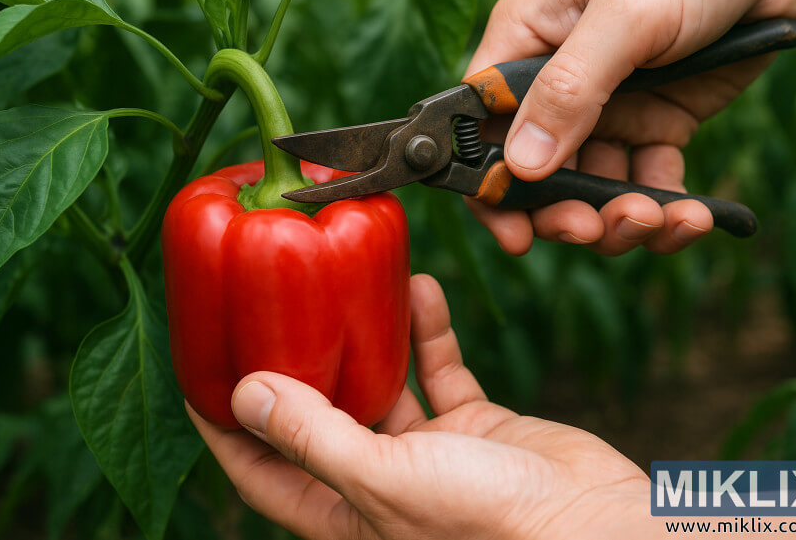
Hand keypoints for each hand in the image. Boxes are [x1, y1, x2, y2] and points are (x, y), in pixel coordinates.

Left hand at [188, 274, 651, 539]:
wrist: (598, 527)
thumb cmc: (493, 528)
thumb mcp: (388, 482)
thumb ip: (317, 439)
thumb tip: (246, 395)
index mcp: (345, 513)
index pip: (261, 469)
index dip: (224, 425)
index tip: (198, 371)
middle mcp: (380, 483)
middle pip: (320, 415)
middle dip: (296, 363)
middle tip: (269, 306)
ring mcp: (430, 454)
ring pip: (383, 382)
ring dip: (368, 334)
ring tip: (346, 281)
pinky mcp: (476, 427)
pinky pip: (441, 369)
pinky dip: (429, 331)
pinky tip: (419, 290)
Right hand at [465, 0, 795, 255]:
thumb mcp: (625, 15)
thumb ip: (569, 89)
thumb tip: (521, 166)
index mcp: (526, 43)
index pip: (484, 127)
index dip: (490, 186)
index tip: (516, 234)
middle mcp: (557, 84)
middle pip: (536, 172)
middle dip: (562, 211)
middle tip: (590, 230)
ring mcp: (607, 110)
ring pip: (592, 188)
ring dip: (618, 218)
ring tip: (654, 219)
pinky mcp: (656, 125)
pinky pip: (647, 182)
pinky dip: (665, 209)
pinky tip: (692, 215)